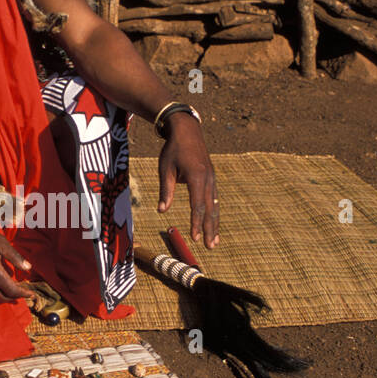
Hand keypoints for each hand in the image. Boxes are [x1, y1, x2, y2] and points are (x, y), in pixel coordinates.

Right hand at [0, 221, 36, 302]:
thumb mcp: (2, 243)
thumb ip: (15, 257)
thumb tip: (28, 268)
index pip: (11, 289)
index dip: (23, 294)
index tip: (32, 294)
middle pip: (2, 297)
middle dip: (15, 298)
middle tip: (25, 294)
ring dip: (6, 296)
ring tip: (15, 292)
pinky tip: (2, 285)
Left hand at [157, 112, 219, 247]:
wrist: (187, 130)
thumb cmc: (173, 149)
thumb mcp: (165, 169)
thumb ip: (166, 191)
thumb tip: (162, 211)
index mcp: (196, 177)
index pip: (197, 205)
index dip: (196, 223)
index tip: (194, 238)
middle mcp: (208, 179)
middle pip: (210, 209)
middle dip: (209, 229)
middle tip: (210, 246)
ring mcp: (212, 178)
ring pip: (214, 205)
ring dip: (214, 224)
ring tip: (214, 241)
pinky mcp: (211, 178)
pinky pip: (214, 199)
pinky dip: (214, 212)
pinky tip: (213, 223)